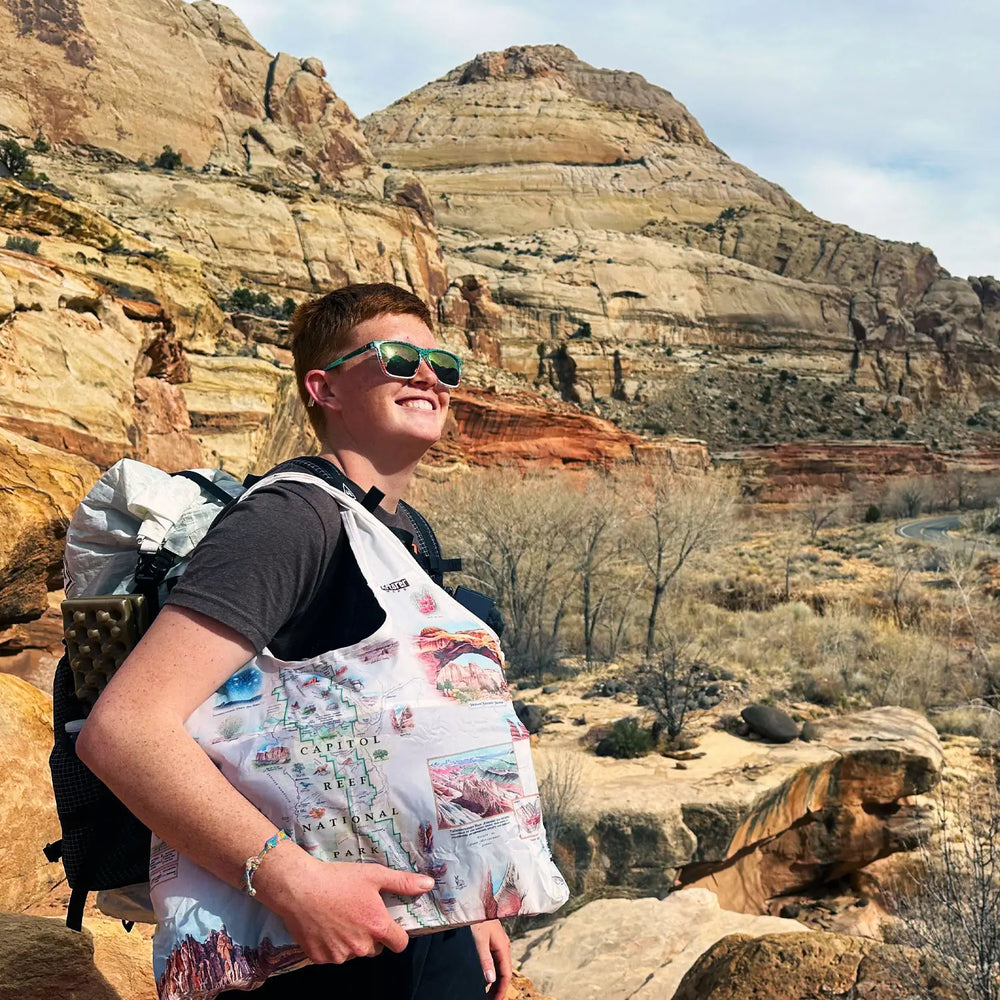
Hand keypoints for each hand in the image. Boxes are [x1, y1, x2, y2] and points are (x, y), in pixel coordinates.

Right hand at [258, 855, 433, 963]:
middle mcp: (360, 946)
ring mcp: (339, 955)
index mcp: (377, 926)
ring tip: (340, 916)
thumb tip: (429, 884)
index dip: (397, 934)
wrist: (299, 888)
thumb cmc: (338, 879)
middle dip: (371, 935)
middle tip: (359, 913)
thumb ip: (403, 882)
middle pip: (375, 948)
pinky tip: (325, 925)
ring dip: (351, 940)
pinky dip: (331, 944)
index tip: (388, 923)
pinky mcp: (320, 958)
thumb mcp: (374, 875)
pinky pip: (333, 955)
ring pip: (353, 952)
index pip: (400, 944)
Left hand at [471, 919, 510, 998]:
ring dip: (493, 980)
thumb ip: (485, 960)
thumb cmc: (478, 917)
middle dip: (497, 988)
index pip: (505, 975)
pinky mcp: (491, 940)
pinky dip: (490, 970)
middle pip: (503, 973)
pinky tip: (484, 975)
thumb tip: (490, 979)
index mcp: (502, 947)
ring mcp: (497, 943)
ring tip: (486, 992)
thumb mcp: (479, 940)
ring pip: (498, 966)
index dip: (500, 991)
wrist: (475, 900)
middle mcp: (502, 946)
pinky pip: (494, 960)